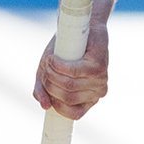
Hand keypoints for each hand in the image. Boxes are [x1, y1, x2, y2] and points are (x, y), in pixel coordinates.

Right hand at [32, 0, 111, 119]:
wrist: (78, 29)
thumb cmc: (64, 54)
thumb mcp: (48, 74)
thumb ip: (43, 90)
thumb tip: (44, 106)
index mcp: (88, 100)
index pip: (74, 114)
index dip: (55, 105)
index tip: (46, 89)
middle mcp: (97, 93)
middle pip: (66, 97)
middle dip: (49, 84)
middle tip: (45, 69)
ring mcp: (101, 80)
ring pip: (69, 85)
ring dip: (51, 73)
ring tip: (49, 61)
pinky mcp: (99, 66)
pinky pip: (73, 71)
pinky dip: (58, 65)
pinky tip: (52, 58)